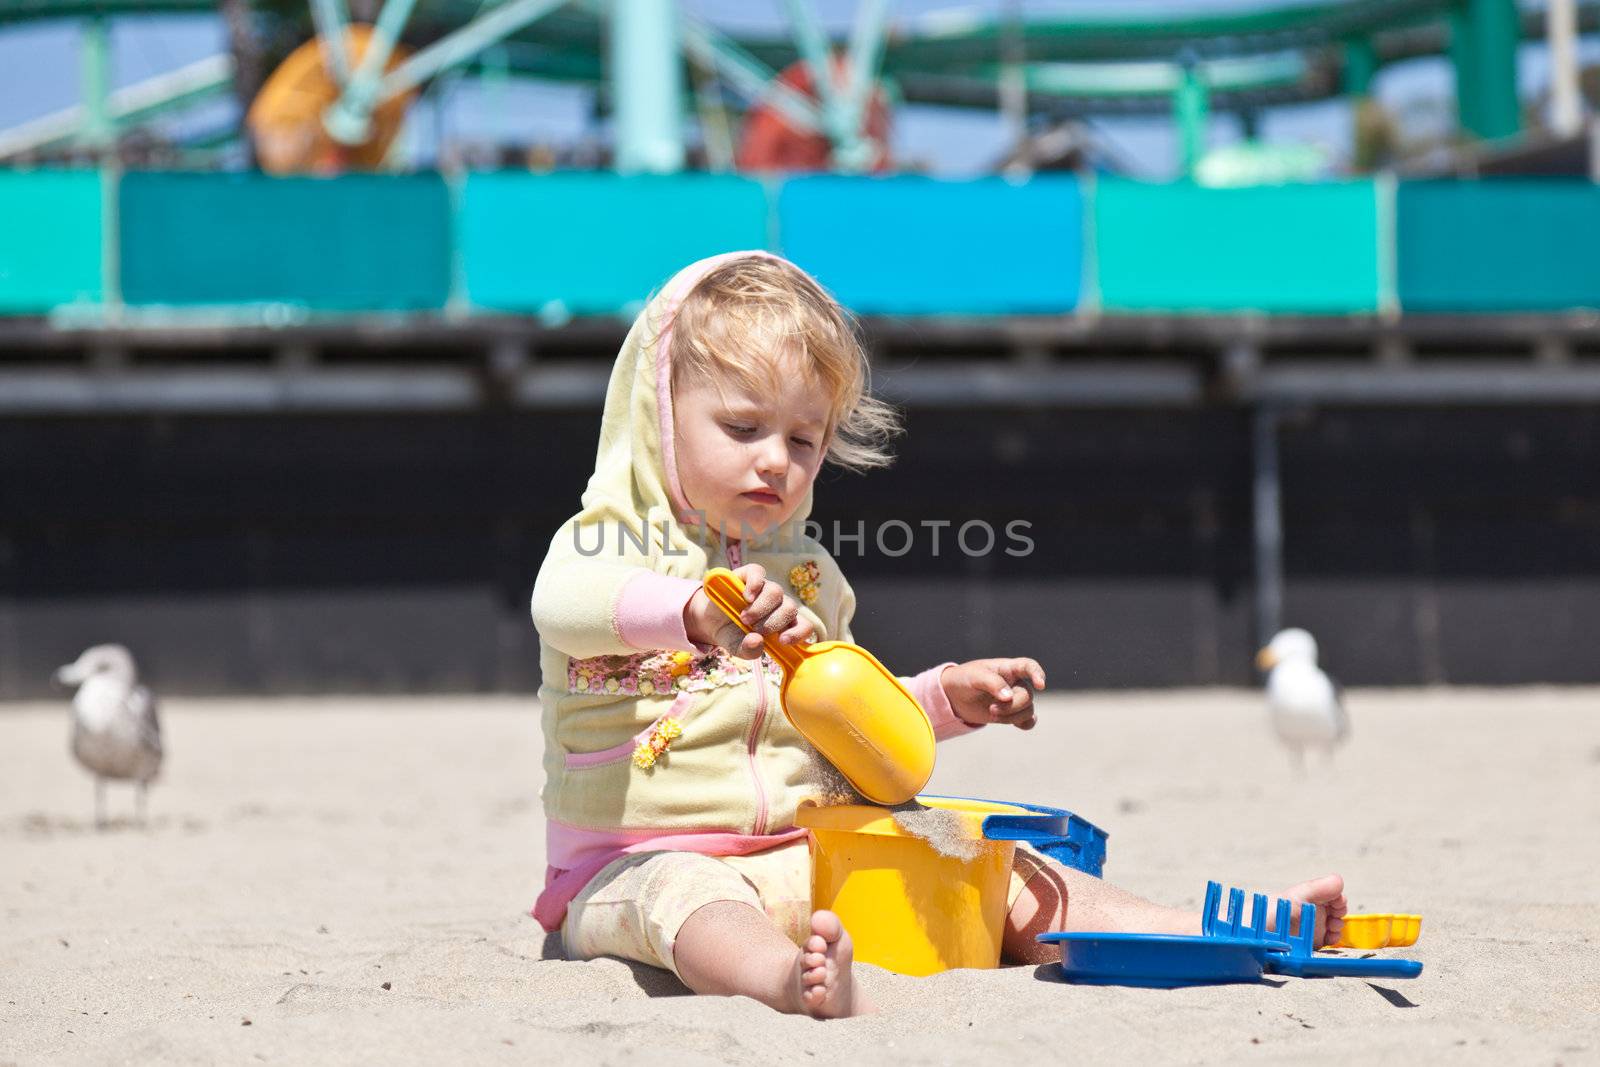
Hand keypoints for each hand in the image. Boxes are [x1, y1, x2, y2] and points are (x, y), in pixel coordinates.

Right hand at [685, 563, 814, 659]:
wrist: (710, 621)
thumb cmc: (731, 634)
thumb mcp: (738, 648)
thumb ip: (749, 650)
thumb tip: (757, 641)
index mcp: (784, 623)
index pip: (805, 626)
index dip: (798, 633)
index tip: (782, 641)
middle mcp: (779, 604)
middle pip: (790, 608)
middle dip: (772, 622)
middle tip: (753, 629)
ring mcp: (765, 588)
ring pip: (776, 592)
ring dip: (760, 608)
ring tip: (744, 618)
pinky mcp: (749, 575)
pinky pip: (758, 573)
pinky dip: (754, 585)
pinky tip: (746, 597)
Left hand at [940, 658, 1046, 729]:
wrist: (955, 696)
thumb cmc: (965, 679)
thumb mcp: (974, 676)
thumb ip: (992, 683)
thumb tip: (1009, 697)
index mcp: (1008, 668)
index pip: (1029, 666)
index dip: (1037, 674)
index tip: (1040, 685)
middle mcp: (1016, 683)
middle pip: (1027, 696)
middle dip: (1012, 706)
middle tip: (992, 709)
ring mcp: (1015, 698)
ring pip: (1028, 710)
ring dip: (1012, 716)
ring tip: (992, 714)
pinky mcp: (1011, 713)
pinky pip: (1028, 720)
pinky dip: (1025, 724)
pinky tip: (1016, 724)